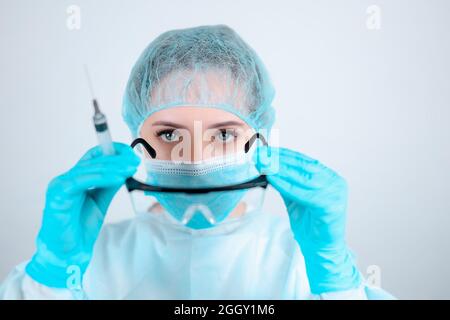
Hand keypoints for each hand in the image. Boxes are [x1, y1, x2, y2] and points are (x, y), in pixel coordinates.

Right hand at [26, 142, 139, 287]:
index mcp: (75, 178)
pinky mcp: (58, 195)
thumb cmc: (80, 228)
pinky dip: (101, 177)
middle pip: (93, 160)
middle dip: (117, 158)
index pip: (94, 156)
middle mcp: (66, 179)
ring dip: (113, 167)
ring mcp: (60, 185)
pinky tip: (117, 178)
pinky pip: (81, 180)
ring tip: (130, 168)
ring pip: (89, 168)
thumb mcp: (100, 201)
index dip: (114, 151)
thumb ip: (108, 185)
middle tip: (135, 160)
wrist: (67, 252)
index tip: (132, 154)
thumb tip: (123, 170)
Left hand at [256, 147, 360, 293]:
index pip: (304, 161)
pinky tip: (272, 179)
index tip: (266, 150)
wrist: (321, 248)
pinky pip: (303, 193)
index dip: (284, 154)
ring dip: (280, 169)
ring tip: (264, 164)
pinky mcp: (331, 206)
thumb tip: (268, 166)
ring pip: (303, 177)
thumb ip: (287, 182)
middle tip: (261, 154)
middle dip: (280, 159)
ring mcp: (335, 193)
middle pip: (303, 166)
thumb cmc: (310, 224)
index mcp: (329, 177)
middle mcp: (335, 182)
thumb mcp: (296, 197)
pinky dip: (286, 185)